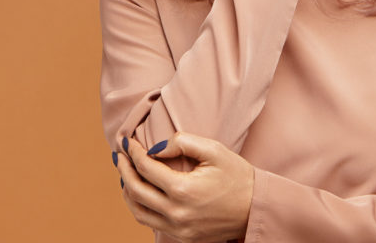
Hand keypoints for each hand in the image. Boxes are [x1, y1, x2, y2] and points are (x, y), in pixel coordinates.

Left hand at [117, 133, 254, 242]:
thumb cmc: (237, 176)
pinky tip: (140, 192)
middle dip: (124, 169)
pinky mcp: (182, 237)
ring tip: (125, 173)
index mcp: (183, 190)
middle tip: (119, 154)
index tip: (128, 141)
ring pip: (138, 211)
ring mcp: (178, 229)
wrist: (256, 207)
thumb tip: (154, 148)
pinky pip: (151, 222)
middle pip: (135, 190)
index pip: (146, 168)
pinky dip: (140, 206)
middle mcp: (177, 213)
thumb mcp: (214, 150)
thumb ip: (182, 142)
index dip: (133, 152)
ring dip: (127, 190)